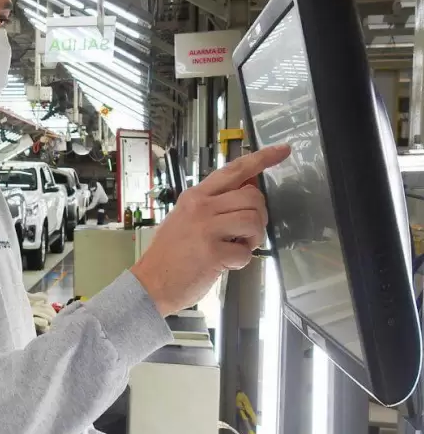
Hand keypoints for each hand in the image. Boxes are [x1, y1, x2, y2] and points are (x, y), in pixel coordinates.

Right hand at [131, 145, 289, 314]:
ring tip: (238, 246)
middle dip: (260, 215)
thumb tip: (246, 195)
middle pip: (252, 196)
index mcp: (195, 197)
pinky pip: (246, 251)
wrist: (151, 283)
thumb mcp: (184, 218)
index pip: (233, 170)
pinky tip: (226, 263)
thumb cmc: (169, 254)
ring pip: (253, 221)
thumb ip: (212, 206)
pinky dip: (242, 260)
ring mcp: (206, 229)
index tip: (282, 151)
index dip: (261, 159)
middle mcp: (201, 208)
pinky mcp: (213, 252)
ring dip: (254, 238)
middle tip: (249, 231)